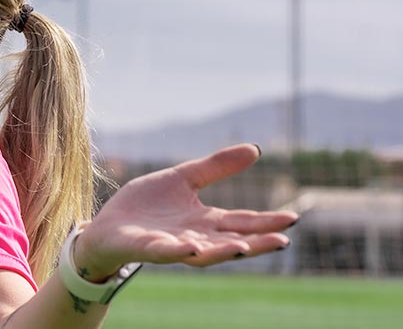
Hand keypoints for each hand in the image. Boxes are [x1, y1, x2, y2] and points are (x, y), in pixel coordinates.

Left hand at [72, 144, 297, 280]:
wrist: (109, 223)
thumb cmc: (147, 205)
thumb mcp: (184, 178)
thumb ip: (216, 167)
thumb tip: (255, 149)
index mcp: (206, 221)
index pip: (242, 222)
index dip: (266, 221)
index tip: (293, 218)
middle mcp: (196, 237)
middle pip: (232, 241)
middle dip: (257, 242)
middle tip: (283, 239)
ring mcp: (174, 245)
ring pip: (205, 253)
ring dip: (224, 251)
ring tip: (244, 247)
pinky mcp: (149, 248)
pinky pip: (167, 252)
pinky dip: (180, 251)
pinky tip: (191, 247)